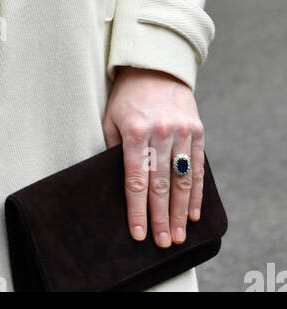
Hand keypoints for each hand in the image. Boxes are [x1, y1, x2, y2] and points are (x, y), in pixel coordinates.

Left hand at [103, 67, 203, 247]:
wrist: (156, 65)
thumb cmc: (127, 96)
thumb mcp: (111, 118)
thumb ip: (113, 149)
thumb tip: (114, 183)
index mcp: (135, 132)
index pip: (136, 180)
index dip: (137, 210)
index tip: (139, 233)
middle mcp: (161, 133)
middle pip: (161, 185)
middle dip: (161, 218)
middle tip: (162, 243)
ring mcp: (181, 132)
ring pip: (182, 181)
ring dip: (181, 212)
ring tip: (178, 236)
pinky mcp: (196, 131)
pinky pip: (197, 167)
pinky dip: (196, 193)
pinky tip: (194, 213)